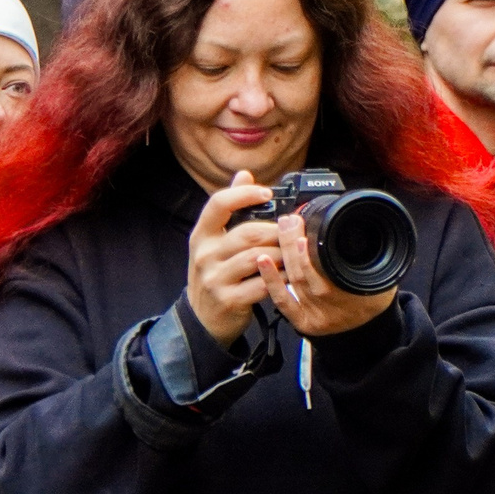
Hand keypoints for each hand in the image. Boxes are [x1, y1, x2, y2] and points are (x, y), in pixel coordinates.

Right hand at [184, 174, 290, 347]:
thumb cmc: (214, 274)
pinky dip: (278, 280)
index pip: (218, 204)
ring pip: (258, 258)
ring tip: (292, 255)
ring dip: (281, 256)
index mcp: (202, 235)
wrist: (201, 318)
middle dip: (276, 232)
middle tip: (292, 233)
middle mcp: (205, 254)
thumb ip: (230, 208)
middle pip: (248, 233)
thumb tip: (244, 175)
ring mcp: (215, 278)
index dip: (244, 194)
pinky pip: (261, 285)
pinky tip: (286, 278)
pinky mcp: (229, 299)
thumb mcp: (214, 241)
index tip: (267, 193)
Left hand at [261, 210, 398, 338]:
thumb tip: (358, 227)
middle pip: (306, 272)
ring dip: (283, 254)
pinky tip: (263, 261)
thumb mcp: (383, 278)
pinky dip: (271, 280)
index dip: (311, 254)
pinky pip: (282, 300)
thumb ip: (370, 256)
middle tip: (289, 222)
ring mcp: (315, 314)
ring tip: (280, 230)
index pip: (327, 270)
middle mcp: (333, 306)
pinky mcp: (302, 320)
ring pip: (294, 281)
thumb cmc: (374, 300)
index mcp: (355, 294)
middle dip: (293, 243)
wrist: (369, 332)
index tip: (304, 231)